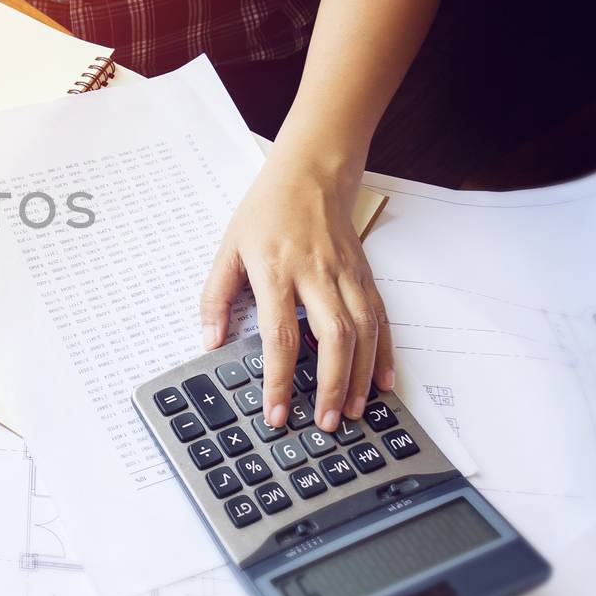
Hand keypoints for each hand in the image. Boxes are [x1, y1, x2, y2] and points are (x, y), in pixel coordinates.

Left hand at [199, 153, 393, 433]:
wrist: (311, 172)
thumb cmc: (266, 211)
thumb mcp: (228, 248)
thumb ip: (216, 297)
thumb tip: (210, 341)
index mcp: (276, 270)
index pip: (279, 334)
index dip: (280, 378)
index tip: (277, 413)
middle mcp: (316, 274)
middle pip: (332, 338)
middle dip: (332, 386)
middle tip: (326, 423)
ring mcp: (346, 274)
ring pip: (363, 332)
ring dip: (360, 377)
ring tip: (353, 413)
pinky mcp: (365, 274)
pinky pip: (381, 319)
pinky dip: (385, 353)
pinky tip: (382, 381)